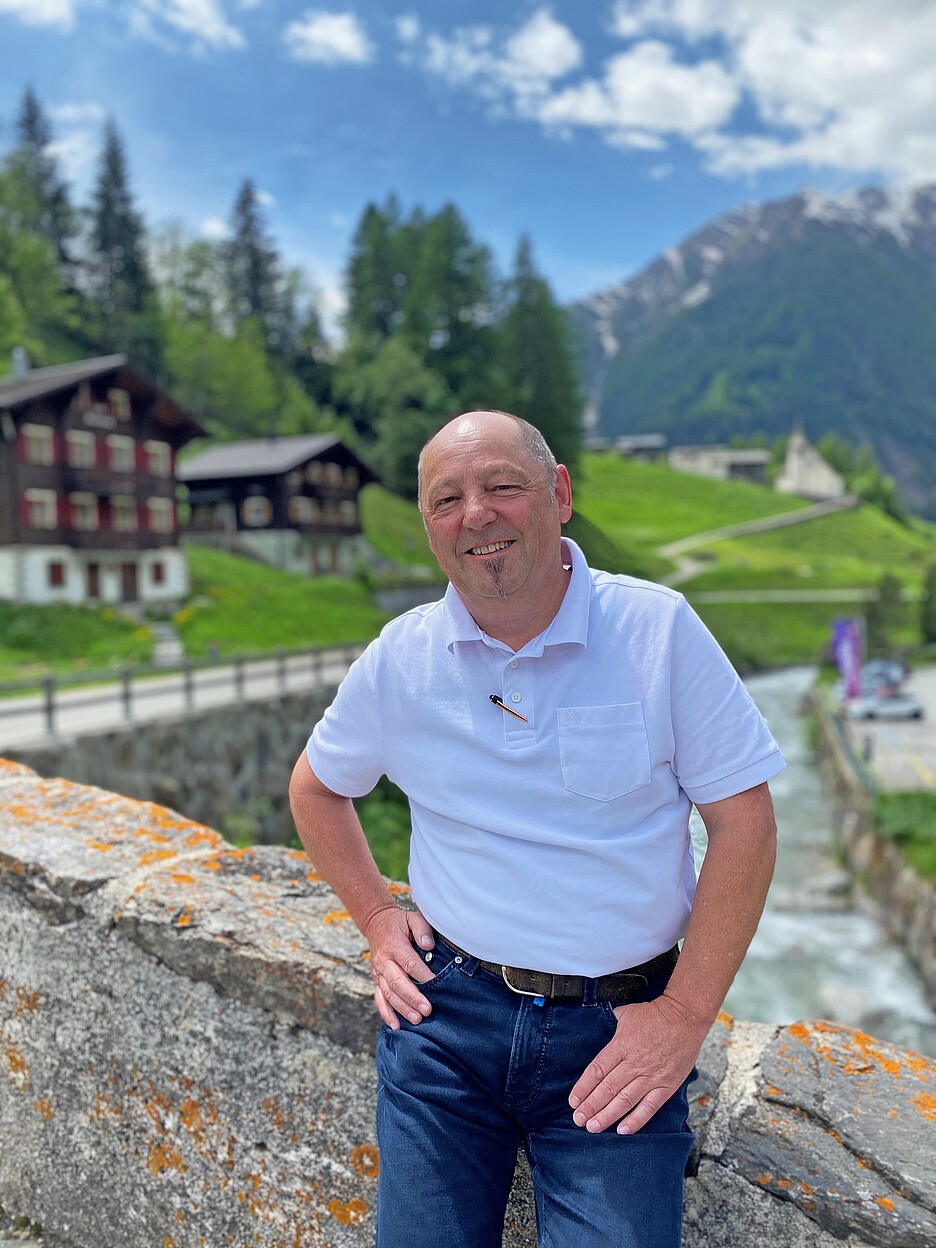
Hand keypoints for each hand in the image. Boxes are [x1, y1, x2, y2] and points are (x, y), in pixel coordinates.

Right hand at [364, 905, 435, 1029]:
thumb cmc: (399, 923)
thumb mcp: (412, 918)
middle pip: (398, 982)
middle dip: (413, 998)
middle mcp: (384, 961)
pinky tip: (395, 1026)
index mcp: (395, 945)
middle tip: (427, 1010)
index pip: (410, 963)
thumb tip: (429, 946)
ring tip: (416, 1019)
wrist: (376, 923)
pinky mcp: (376, 980)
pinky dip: (386, 1013)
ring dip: (402, 1008)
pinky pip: (379, 999)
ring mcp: (378, 972)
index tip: (437, 985)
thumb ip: (422, 930)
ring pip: (388, 994)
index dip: (423, 975)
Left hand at [568, 993, 706, 1134]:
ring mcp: (651, 1076)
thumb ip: (613, 1024)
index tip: (573, 1101)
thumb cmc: (654, 1014)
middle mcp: (633, 1064)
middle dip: (590, 1106)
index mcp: (621, 1046)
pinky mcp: (666, 1085)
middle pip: (607, 1089)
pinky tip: (622, 1130)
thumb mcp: (626, 1013)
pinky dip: (636, 1120)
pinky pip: (649, 1107)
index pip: (597, 1071)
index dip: (583, 1088)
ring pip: (624, 1101)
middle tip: (579, 1120)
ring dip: (607, 1116)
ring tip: (593, 1127)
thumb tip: (602, 1024)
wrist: (685, 1017)